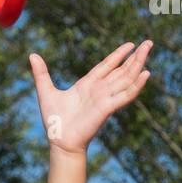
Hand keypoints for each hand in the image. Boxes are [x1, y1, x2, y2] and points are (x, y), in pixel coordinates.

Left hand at [30, 41, 151, 155]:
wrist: (59, 140)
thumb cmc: (54, 119)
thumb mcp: (46, 91)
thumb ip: (41, 73)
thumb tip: (32, 55)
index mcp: (88, 85)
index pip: (107, 66)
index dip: (119, 55)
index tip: (130, 44)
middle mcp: (100, 90)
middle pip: (122, 69)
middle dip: (135, 56)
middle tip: (149, 43)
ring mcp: (105, 98)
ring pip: (126, 78)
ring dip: (138, 64)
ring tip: (148, 50)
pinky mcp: (107, 108)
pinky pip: (125, 95)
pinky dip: (136, 85)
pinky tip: (146, 74)